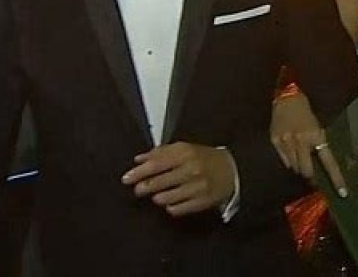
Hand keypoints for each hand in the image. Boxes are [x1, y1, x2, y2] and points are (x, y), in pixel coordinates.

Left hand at [121, 142, 235, 216]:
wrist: (231, 170)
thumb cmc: (203, 158)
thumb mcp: (184, 149)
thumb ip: (161, 152)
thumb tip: (138, 159)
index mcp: (185, 152)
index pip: (156, 164)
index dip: (138, 172)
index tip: (126, 178)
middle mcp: (190, 169)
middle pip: (158, 182)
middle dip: (144, 187)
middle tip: (138, 190)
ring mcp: (196, 186)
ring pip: (165, 198)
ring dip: (157, 197)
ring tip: (157, 195)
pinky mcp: (201, 202)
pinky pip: (177, 209)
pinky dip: (170, 207)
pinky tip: (171, 201)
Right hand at [271, 91, 347, 197]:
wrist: (287, 98)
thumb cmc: (306, 113)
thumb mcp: (317, 127)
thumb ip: (318, 144)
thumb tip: (319, 165)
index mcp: (316, 136)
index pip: (328, 162)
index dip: (336, 178)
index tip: (343, 194)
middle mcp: (301, 140)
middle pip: (306, 171)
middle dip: (309, 175)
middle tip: (311, 174)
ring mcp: (287, 141)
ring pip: (294, 168)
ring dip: (298, 166)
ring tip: (299, 155)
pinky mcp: (275, 141)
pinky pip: (284, 161)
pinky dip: (288, 160)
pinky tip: (289, 149)